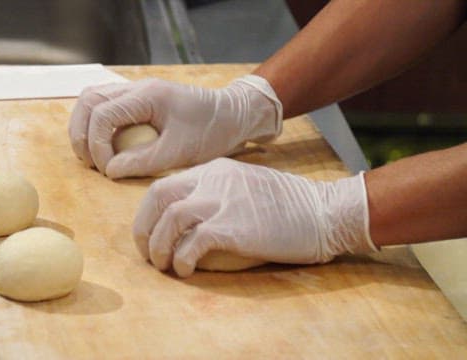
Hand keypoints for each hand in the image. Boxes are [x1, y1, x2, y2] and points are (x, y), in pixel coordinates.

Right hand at [68, 75, 282, 178]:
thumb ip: (143, 161)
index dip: (97, 145)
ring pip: (92, 99)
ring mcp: (136, 90)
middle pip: (88, 100)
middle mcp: (137, 87)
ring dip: (85, 127)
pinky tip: (104, 147)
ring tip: (93, 156)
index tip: (107, 170)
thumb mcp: (180, 152)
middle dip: (82, 134)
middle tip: (91, 163)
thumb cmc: (212, 131)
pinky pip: (105, 105)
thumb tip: (110, 171)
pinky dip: (96, 125)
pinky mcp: (138, 99)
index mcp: (148, 95)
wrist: (232, 115)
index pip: (102, 114)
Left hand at [133, 158, 376, 276]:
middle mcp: (213, 180)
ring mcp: (223, 201)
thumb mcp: (243, 184)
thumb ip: (215, 191)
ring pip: (170, 219)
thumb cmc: (286, 204)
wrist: (323, 211)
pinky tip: (185, 270)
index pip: (163, 185)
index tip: (148, 233)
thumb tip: (187, 216)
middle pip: (158, 197)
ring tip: (164, 265)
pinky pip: (193, 243)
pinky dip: (182, 259)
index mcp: (213, 169)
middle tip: (147, 252)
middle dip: (143, 228)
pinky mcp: (234, 227)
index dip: (147, 212)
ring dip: (159, 247)